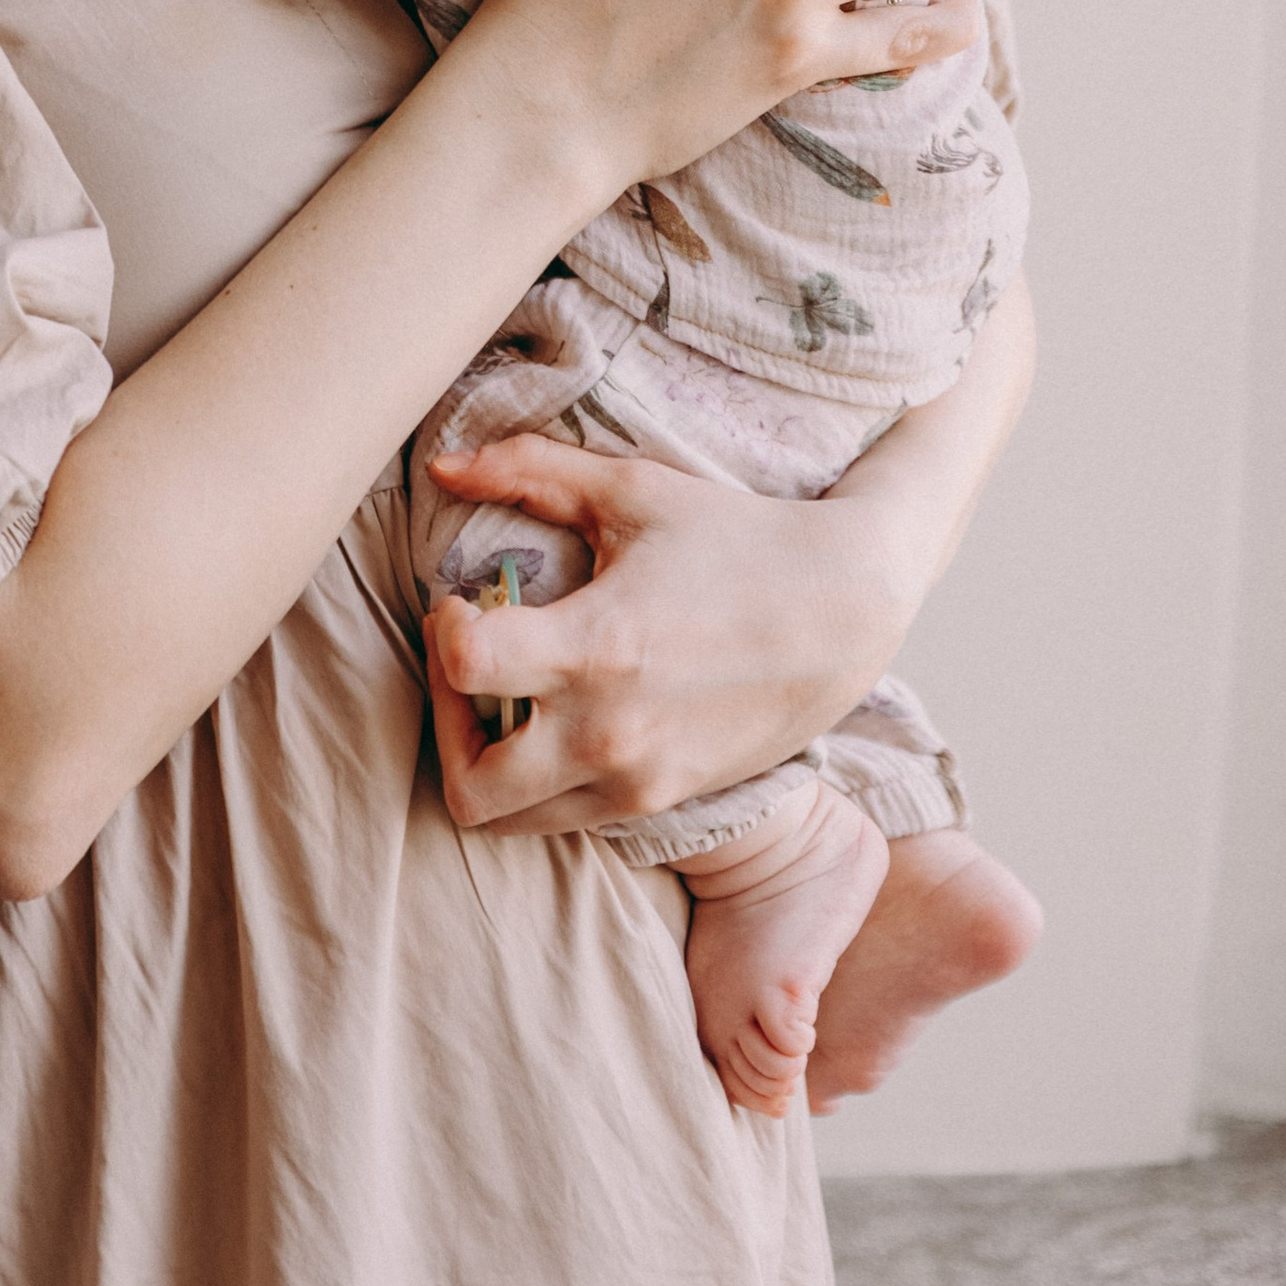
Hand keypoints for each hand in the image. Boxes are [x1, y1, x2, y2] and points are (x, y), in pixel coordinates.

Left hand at [423, 438, 885, 831]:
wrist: (845, 612)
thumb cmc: (735, 538)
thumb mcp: (632, 489)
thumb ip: (529, 470)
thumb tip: (443, 464)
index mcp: (596, 649)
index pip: (465, 668)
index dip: (441, 633)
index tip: (462, 600)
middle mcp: (609, 734)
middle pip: (469, 788)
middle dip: (444, 727)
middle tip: (468, 667)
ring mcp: (637, 781)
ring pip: (513, 822)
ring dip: (486, 763)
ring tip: (508, 693)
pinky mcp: (662, 801)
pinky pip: (568, 817)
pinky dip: (540, 780)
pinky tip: (560, 713)